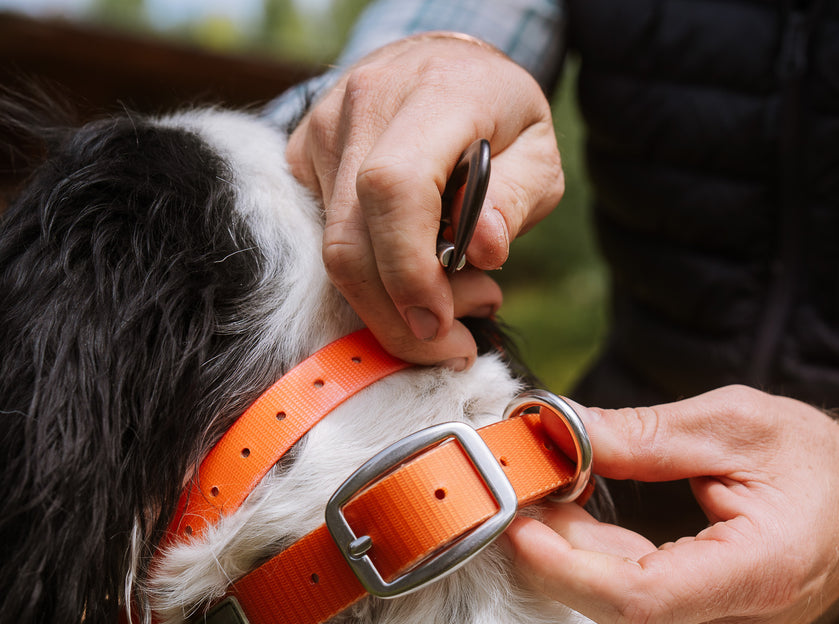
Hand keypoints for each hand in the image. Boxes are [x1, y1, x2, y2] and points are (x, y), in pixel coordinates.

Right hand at [289, 33, 563, 367]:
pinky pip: (325, 242)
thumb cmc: (498, 116)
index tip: (441, 323)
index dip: (410, 269)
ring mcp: (321, 131)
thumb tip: (482, 251)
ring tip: (453, 304)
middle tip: (455, 344)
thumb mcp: (539, 153)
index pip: (395, 188)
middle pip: (351, 240)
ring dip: (389, 305)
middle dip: (397, 316)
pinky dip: (371, 281)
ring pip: (333, 251)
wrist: (441, 65)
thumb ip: (516, 200)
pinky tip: (416, 277)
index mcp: (434, 93)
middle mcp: (364, 105)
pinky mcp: (300, 158)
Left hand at [505, 388, 838, 623]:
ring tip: (549, 487)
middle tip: (519, 481)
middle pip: (613, 607)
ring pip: (615, 612)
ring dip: (569, 553)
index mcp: (757, 575)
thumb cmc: (821, 463)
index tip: (517, 520)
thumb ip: (643, 435)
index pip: (635, 599)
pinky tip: (577, 520)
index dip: (562, 566)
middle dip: (552, 546)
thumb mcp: (736, 424)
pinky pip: (632, 613)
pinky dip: (594, 566)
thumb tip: (557, 430)